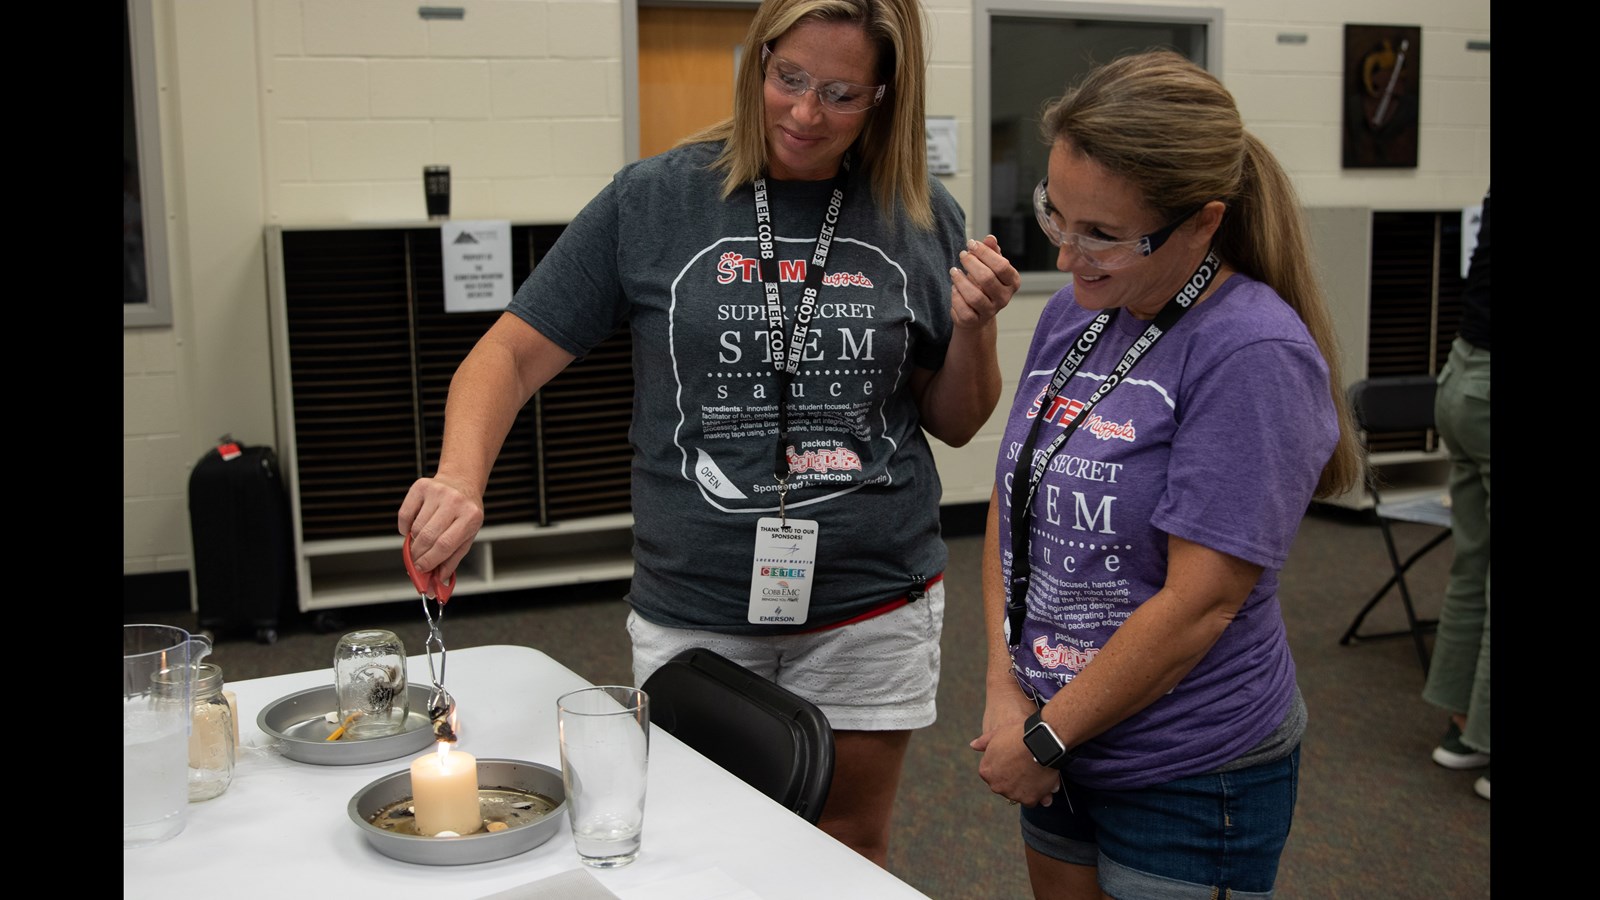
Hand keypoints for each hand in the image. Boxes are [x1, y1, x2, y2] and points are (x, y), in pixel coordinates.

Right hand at [397, 476, 484, 584]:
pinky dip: (404, 527)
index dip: (430, 561)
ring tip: (419, 543)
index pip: (445, 545)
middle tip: (416, 562)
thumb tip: (437, 580)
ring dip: (413, 542)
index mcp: (471, 516)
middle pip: (428, 537)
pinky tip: (411, 529)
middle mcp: (455, 501)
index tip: (421, 570)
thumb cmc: (465, 512)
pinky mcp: (421, 487)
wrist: (461, 482)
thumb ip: (452, 559)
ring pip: (416, 527)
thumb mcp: (468, 535)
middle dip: (418, 555)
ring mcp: (437, 492)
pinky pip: (404, 514)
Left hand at [949, 234, 1016, 330]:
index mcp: (1012, 282)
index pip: (1001, 265)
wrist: (977, 313)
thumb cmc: (984, 284)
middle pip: (987, 278)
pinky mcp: (974, 321)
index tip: (971, 244)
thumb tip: (990, 238)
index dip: (984, 252)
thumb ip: (991, 251)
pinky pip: (962, 308)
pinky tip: (954, 288)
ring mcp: (990, 311)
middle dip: (971, 263)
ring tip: (954, 271)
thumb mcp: (990, 266)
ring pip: (974, 295)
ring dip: (960, 280)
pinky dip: (955, 296)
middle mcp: (1004, 298)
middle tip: (962, 254)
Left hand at [971, 685, 1057, 806]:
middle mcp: (996, 786)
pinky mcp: (1028, 800)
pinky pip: (1031, 800)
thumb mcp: (996, 734)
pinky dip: (1036, 794)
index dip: (1004, 766)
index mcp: (986, 771)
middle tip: (1026, 766)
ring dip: (1026, 787)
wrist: (1039, 743)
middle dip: (1014, 779)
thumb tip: (973, 745)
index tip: (1014, 760)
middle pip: (1005, 785)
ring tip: (1036, 773)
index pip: (993, 773)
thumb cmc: (1017, 736)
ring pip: (1019, 793)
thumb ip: (983, 742)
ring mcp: (1012, 794)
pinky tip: (1042, 782)